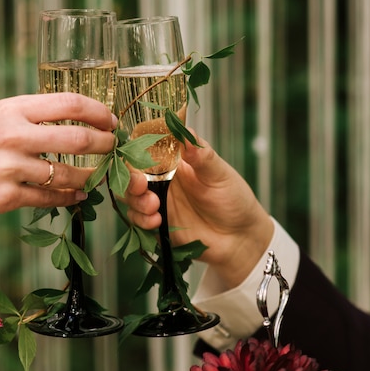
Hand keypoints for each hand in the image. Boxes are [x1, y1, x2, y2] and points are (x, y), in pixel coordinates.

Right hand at [0, 92, 117, 225]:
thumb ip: (30, 116)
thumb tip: (74, 117)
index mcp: (12, 109)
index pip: (70, 103)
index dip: (99, 113)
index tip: (111, 121)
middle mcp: (13, 135)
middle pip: (78, 139)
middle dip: (105, 145)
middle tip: (114, 148)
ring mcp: (10, 168)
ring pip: (68, 174)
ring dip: (90, 176)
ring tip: (98, 176)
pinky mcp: (6, 196)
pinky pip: (50, 198)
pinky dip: (69, 198)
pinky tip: (77, 196)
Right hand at [123, 131, 273, 288]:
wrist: (239, 238)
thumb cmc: (234, 200)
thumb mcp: (220, 175)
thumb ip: (202, 156)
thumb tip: (186, 132)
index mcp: (174, 161)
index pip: (146, 149)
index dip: (135, 151)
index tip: (136, 155)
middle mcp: (161, 179)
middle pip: (131, 173)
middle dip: (130, 179)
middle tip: (141, 186)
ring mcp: (157, 202)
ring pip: (129, 196)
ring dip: (135, 200)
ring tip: (154, 206)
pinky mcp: (155, 223)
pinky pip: (137, 220)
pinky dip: (141, 219)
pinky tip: (157, 221)